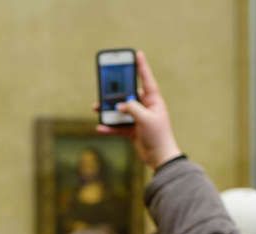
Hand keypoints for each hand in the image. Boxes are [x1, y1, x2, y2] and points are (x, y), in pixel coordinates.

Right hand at [96, 50, 181, 169]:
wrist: (159, 157)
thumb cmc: (158, 136)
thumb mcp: (145, 119)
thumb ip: (132, 109)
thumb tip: (120, 105)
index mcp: (153, 101)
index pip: (146, 80)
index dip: (141, 67)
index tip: (137, 53)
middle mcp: (145, 107)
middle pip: (128, 94)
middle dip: (115, 91)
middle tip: (104, 83)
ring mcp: (138, 118)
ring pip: (120, 110)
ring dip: (108, 110)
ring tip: (96, 107)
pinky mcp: (132, 130)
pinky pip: (118, 126)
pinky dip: (109, 127)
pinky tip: (100, 127)